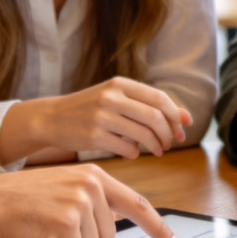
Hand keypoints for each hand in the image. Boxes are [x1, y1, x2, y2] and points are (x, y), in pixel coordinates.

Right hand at [0, 78, 190, 164]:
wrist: (52, 118)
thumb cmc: (90, 108)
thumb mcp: (113, 96)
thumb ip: (144, 104)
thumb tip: (184, 117)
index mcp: (119, 84)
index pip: (159, 98)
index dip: (175, 114)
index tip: (184, 127)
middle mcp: (111, 97)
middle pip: (154, 117)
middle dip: (168, 132)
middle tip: (171, 142)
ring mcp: (102, 117)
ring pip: (143, 134)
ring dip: (156, 145)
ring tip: (158, 150)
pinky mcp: (94, 136)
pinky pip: (127, 148)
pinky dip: (136, 152)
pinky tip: (134, 152)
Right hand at [0, 163, 181, 237]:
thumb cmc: (22, 201)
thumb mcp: (64, 189)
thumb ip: (92, 201)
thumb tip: (113, 228)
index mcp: (95, 175)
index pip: (138, 203)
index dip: (158, 228)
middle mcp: (92, 184)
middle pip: (110, 234)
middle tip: (55, 224)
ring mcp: (81, 201)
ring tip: (45, 226)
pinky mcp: (68, 220)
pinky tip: (39, 234)